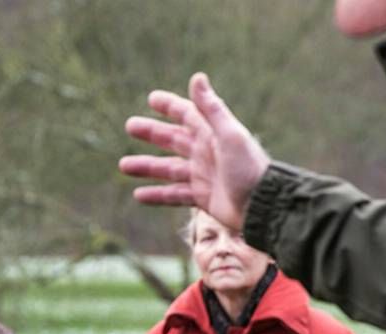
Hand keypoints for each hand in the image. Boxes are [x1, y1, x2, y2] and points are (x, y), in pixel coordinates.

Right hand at [119, 72, 270, 231]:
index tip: (151, 99)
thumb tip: (196, 76)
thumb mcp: (230, 135)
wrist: (261, 205)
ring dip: (146, 166)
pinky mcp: (201, 198)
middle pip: (173, 140)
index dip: (170, 106)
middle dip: (152, 133)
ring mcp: (202, 176)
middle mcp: (205, 153)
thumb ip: (211, 109)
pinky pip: (174, 195)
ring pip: (168, 169)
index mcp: (212, 135)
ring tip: (123, 166)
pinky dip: (157, 195)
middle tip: (130, 126)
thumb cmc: (249, 168)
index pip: (187, 115)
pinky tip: (138, 195)